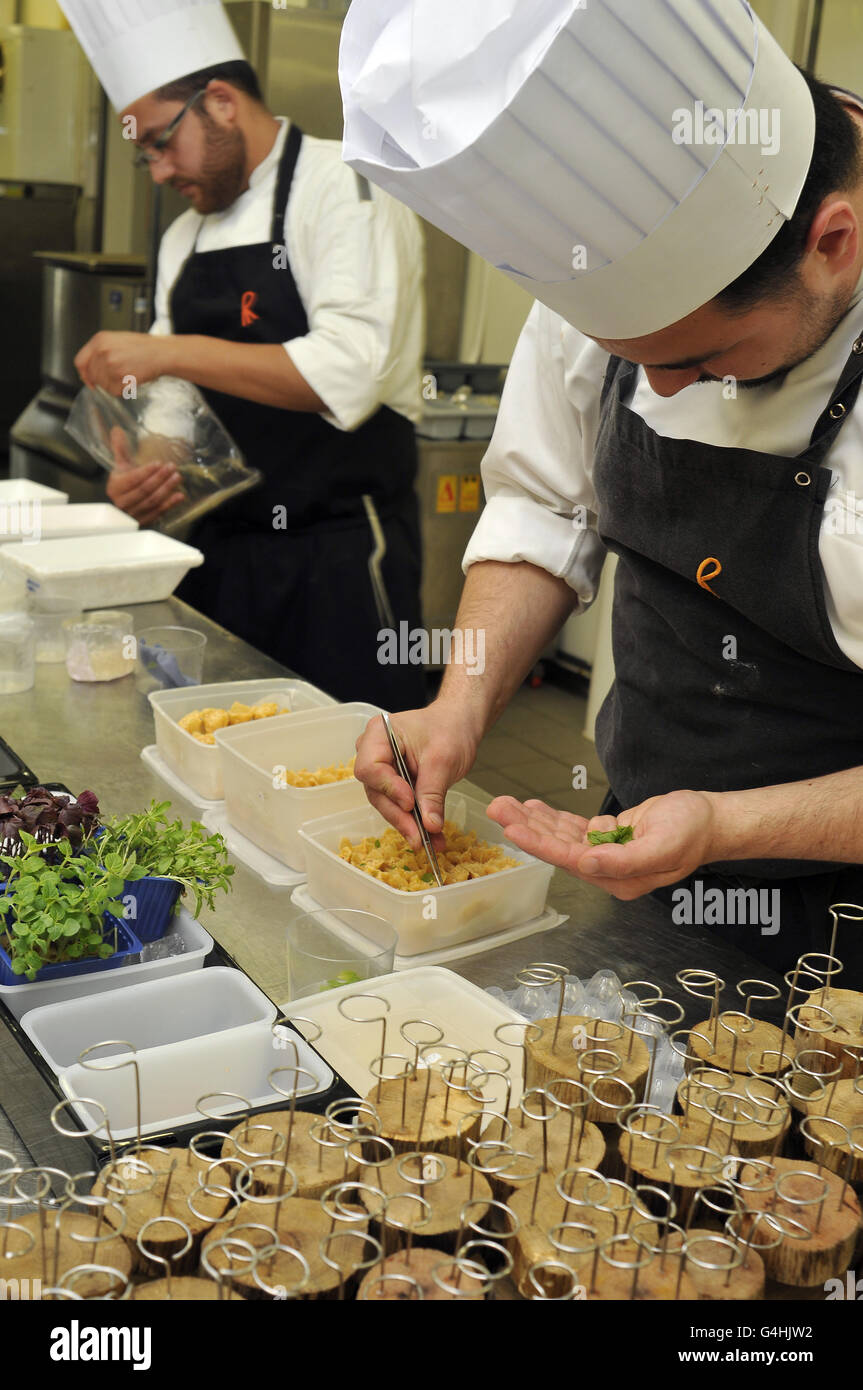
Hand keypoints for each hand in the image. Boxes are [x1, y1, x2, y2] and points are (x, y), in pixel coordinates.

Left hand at [75, 331, 172, 395]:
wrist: (161, 352)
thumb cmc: (143, 347)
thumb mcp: (116, 340)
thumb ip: (100, 351)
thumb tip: (90, 368)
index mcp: (99, 340)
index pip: (80, 362)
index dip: (84, 374)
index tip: (89, 380)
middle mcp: (102, 351)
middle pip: (92, 376)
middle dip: (102, 380)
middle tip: (117, 376)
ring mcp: (111, 364)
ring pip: (102, 385)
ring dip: (113, 385)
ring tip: (126, 375)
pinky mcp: (120, 376)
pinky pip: (113, 391)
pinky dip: (121, 390)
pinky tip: (130, 380)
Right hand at [105, 427, 185, 525]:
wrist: (124, 503)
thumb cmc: (124, 482)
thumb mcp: (121, 466)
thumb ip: (120, 448)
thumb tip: (117, 429)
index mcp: (115, 487)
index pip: (132, 479)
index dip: (146, 471)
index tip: (159, 463)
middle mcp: (122, 502)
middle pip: (144, 490)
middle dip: (160, 478)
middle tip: (173, 467)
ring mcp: (133, 514)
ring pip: (152, 501)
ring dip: (167, 489)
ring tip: (178, 477)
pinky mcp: (144, 521)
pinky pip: (158, 512)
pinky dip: (170, 504)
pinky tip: (180, 495)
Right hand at [354, 701, 480, 848]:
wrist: (458, 725)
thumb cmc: (449, 728)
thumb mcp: (443, 759)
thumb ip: (432, 792)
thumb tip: (429, 825)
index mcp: (379, 735)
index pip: (371, 767)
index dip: (388, 788)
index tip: (410, 803)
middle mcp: (373, 752)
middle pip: (376, 791)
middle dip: (399, 815)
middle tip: (418, 836)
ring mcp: (383, 770)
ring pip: (387, 803)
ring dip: (407, 824)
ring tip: (427, 841)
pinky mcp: (394, 785)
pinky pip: (399, 806)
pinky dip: (415, 821)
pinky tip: (430, 836)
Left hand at [486, 789, 717, 898]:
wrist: (711, 820)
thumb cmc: (692, 832)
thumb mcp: (662, 846)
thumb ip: (623, 860)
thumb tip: (586, 864)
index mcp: (619, 879)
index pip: (569, 859)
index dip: (539, 843)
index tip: (513, 829)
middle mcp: (607, 870)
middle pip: (558, 847)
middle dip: (526, 827)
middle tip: (497, 808)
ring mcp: (606, 854)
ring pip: (561, 836)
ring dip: (534, 819)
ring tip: (506, 803)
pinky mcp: (609, 837)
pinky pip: (574, 828)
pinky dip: (553, 818)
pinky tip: (534, 807)